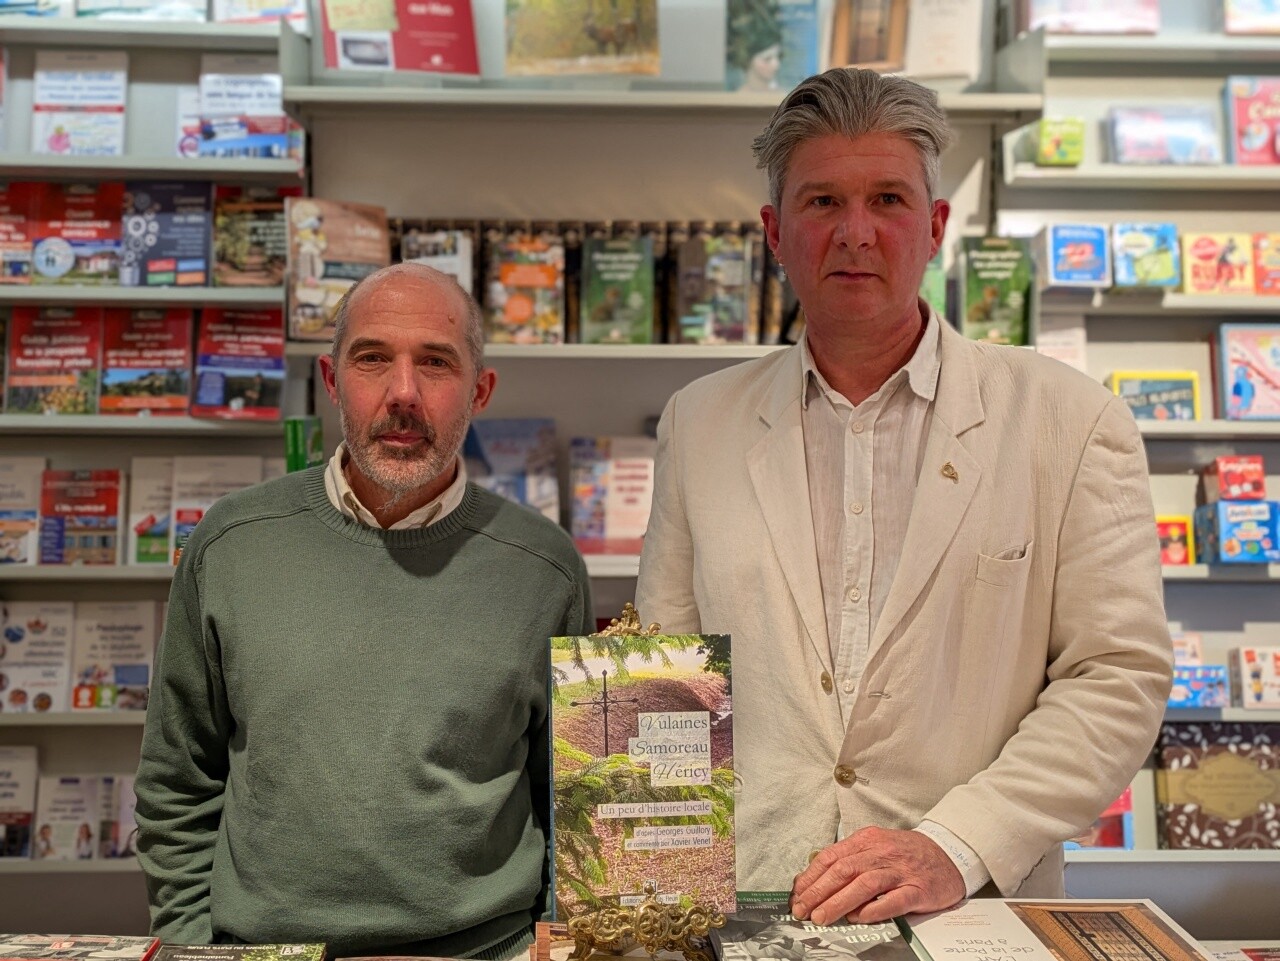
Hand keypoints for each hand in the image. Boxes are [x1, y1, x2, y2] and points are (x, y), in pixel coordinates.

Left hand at [789, 827, 965, 924]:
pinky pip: (892, 900)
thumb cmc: (908, 854)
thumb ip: (851, 860)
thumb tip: (818, 880)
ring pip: (864, 884)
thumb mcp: (876, 847)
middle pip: (843, 870)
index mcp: (867, 840)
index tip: (797, 894)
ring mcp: (900, 871)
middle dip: (818, 892)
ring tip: (821, 917)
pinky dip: (872, 910)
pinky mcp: (917, 890)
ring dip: (838, 902)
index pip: (831, 857)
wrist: (949, 853)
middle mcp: (881, 853)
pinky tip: (857, 918)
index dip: (811, 877)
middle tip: (802, 910)